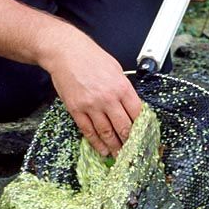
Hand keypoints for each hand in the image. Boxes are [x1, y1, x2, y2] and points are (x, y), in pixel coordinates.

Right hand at [41, 29, 141, 157]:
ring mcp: (91, 105)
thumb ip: (124, 89)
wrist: (66, 52)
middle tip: (132, 152)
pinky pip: (88, 130)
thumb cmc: (90, 57)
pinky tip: (102, 149)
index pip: (137, 113)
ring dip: (114, 146)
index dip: (141, 128)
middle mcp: (107, 98)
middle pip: (123, 127)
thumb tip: (131, 106)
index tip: (143, 136)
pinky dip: (96, 142)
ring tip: (118, 156)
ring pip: (106, 132)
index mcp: (121, 87)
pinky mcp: (76, 109)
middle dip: (129, 142)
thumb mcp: (116, 69)